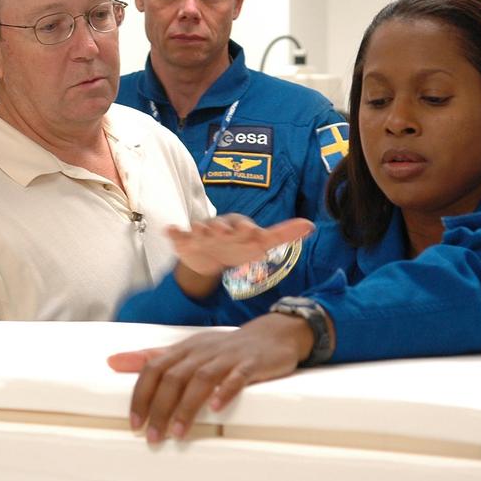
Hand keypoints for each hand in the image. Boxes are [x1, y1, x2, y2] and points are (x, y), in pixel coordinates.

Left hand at [107, 313, 310, 442]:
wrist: (270, 335)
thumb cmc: (222, 348)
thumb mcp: (184, 350)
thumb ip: (150, 357)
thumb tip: (113, 361)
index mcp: (183, 349)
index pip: (154, 368)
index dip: (141, 395)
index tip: (134, 423)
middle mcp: (201, 352)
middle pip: (174, 376)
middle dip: (160, 408)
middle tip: (153, 436)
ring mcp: (226, 358)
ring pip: (201, 379)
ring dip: (187, 407)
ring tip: (178, 433)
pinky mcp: (250, 364)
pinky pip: (237, 376)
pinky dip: (225, 391)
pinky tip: (217, 408)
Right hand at [168, 215, 313, 276]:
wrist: (210, 255)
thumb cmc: (238, 246)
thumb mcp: (261, 242)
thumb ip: (285, 234)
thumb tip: (310, 225)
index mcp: (238, 227)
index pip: (244, 226)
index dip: (248, 229)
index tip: (253, 233)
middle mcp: (219, 227)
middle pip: (221, 225)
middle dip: (221, 227)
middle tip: (221, 230)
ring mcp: (201, 233)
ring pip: (199, 228)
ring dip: (199, 229)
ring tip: (198, 231)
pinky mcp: (185, 240)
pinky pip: (178, 235)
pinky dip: (174, 233)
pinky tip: (170, 231)